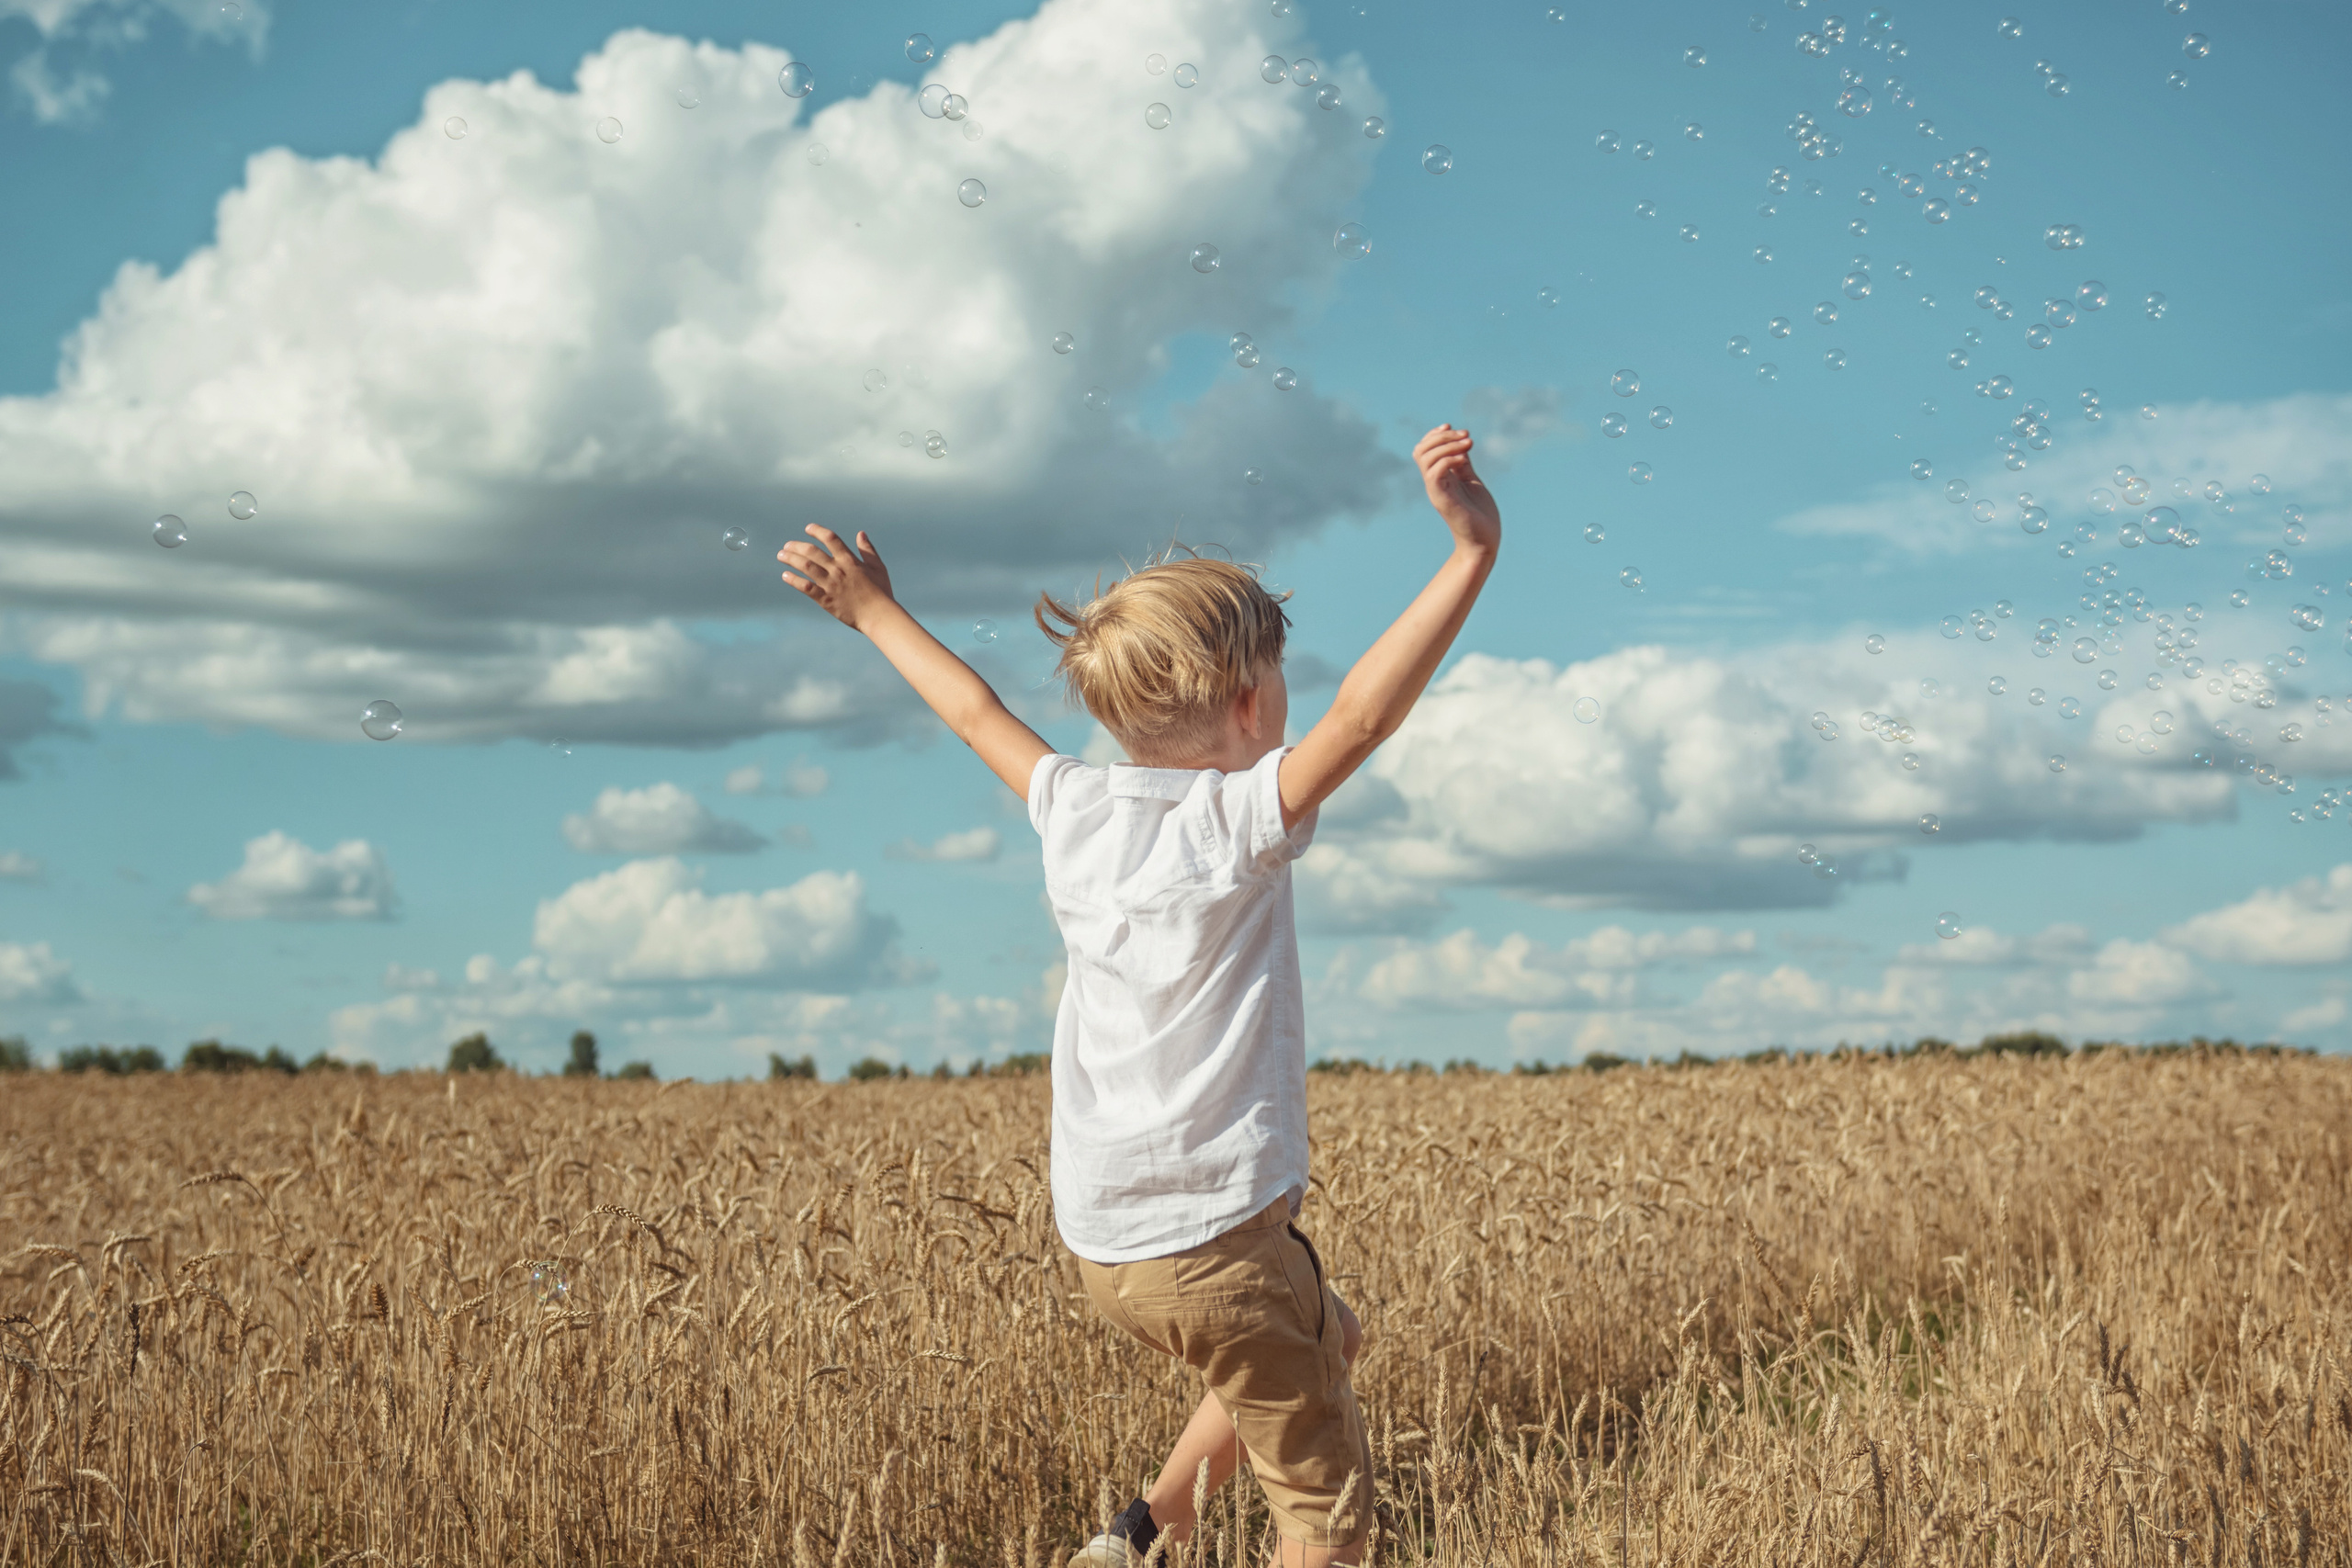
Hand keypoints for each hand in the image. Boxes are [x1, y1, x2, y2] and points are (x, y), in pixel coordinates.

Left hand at [780, 526, 896, 631]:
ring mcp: (831, 584)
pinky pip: (806, 587)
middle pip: (812, 551)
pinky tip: (785, 576)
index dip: (817, 531)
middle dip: (797, 546)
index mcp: (850, 560)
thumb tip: (860, 533)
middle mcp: (838, 569)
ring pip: (806, 566)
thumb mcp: (878, 567)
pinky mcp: (826, 599)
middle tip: (787, 545)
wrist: (878, 615)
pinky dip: (794, 580)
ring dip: (791, 559)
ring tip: (781, 556)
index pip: (830, 539)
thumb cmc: (881, 592)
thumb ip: (868, 550)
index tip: (808, 528)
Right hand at [1412, 424, 1501, 553]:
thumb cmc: (1479, 514)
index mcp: (1440, 478)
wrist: (1484, 541)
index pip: (1424, 450)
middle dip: (1441, 436)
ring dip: (1447, 445)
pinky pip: (1434, 473)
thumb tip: (1461, 443)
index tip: (1453, 428)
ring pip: (1425, 458)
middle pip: (1421, 450)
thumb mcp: (1471, 481)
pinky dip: (1448, 460)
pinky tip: (1464, 459)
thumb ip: (1463, 464)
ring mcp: (1436, 491)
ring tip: (1469, 444)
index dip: (1434, 435)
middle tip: (1466, 436)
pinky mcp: (1442, 500)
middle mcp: (1434, 483)